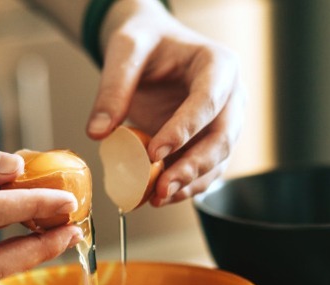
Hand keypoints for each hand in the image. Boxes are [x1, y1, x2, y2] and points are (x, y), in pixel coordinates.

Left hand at [86, 0, 246, 205]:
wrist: (153, 45)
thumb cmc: (146, 41)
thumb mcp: (126, 50)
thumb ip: (113, 88)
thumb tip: (98, 132)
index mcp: (218, 65)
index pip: (208, 101)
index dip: (184, 130)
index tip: (154, 153)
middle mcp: (230, 95)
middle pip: (222, 138)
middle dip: (192, 168)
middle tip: (161, 188)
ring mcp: (224, 121)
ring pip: (217, 160)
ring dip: (189, 184)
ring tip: (156, 198)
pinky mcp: (209, 141)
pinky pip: (204, 170)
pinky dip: (184, 186)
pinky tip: (158, 196)